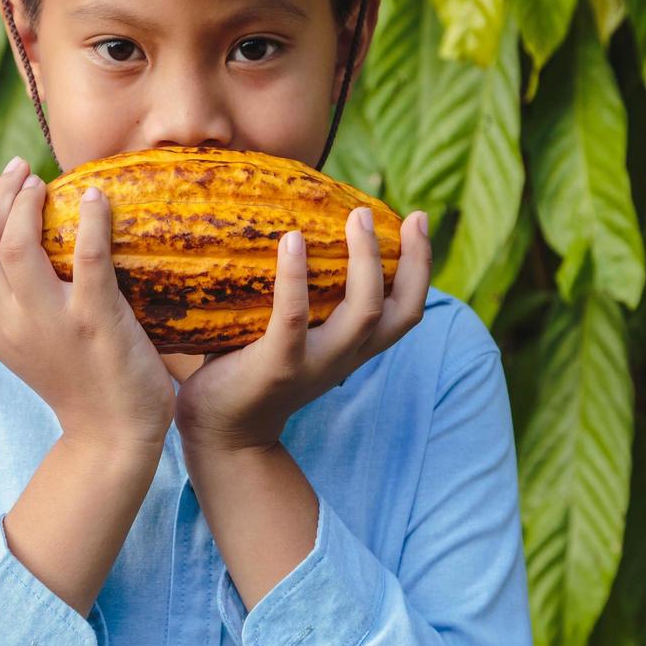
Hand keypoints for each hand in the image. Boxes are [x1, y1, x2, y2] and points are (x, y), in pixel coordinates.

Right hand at [0, 156, 174, 449]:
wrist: (114, 435)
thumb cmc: (78, 380)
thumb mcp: (26, 345)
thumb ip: (12, 304)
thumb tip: (18, 246)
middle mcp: (10, 323)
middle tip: (21, 171)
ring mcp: (51, 321)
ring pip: (17, 244)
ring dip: (27, 202)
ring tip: (43, 182)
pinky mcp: (96, 319)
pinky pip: (87, 256)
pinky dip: (89, 220)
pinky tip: (95, 198)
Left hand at [174, 206, 431, 452]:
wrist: (223, 432)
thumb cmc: (251, 368)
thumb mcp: (294, 336)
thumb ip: (307, 300)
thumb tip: (296, 230)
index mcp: (353, 348)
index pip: (407, 310)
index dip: (421, 266)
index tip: (417, 220)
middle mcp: (345, 357)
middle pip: (400, 310)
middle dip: (409, 260)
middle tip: (390, 214)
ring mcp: (315, 364)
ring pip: (364, 312)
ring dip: (365, 261)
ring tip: (356, 218)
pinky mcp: (278, 366)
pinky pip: (294, 318)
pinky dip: (296, 278)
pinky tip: (292, 240)